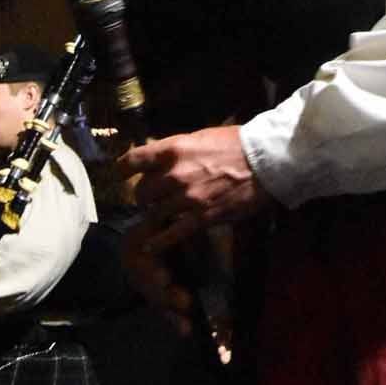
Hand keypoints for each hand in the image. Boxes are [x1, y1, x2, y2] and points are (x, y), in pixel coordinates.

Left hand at [116, 126, 269, 253]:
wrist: (265, 161)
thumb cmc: (237, 144)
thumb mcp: (201, 137)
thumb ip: (179, 151)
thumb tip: (163, 160)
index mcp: (173, 149)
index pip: (134, 160)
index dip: (122, 169)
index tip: (120, 174)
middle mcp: (174, 173)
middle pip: (142, 191)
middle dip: (143, 196)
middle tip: (149, 199)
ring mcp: (187, 198)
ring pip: (154, 212)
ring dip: (154, 215)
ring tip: (157, 216)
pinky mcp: (201, 217)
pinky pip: (171, 234)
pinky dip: (158, 242)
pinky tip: (150, 246)